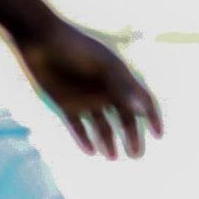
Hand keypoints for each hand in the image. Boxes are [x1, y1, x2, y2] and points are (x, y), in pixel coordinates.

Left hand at [19, 21, 163, 158]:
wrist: (40, 40)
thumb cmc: (77, 49)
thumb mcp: (103, 67)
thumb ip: (123, 88)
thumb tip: (143, 110)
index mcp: (120, 78)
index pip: (143, 100)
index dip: (152, 117)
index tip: (158, 134)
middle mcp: (105, 91)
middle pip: (124, 118)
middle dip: (132, 136)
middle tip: (136, 155)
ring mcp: (85, 99)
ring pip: (102, 126)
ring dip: (109, 142)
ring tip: (113, 157)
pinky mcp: (65, 105)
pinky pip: (78, 127)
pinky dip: (84, 139)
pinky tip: (91, 152)